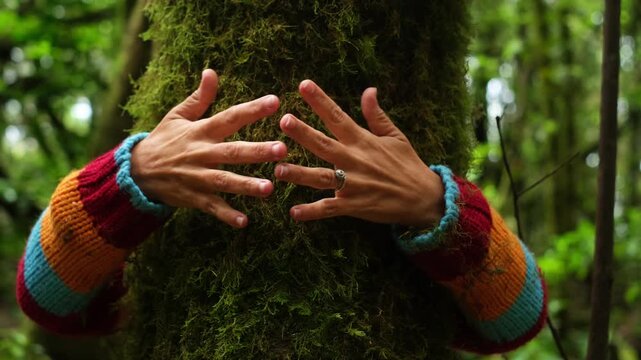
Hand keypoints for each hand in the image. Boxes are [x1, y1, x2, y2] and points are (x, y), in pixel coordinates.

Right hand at [131, 69, 286, 227]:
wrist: (136, 172)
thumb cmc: (163, 141)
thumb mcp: (177, 116)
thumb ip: (200, 97)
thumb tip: (211, 71)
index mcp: (200, 131)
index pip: (230, 117)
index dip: (252, 109)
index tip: (276, 102)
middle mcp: (201, 154)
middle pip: (232, 152)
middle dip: (257, 151)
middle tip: (282, 149)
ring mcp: (197, 177)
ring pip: (224, 181)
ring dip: (246, 185)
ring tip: (269, 188)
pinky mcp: (194, 198)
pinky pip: (212, 207)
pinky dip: (226, 215)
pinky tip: (244, 222)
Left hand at [275, 80, 444, 227]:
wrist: (424, 199)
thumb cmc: (408, 165)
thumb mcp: (395, 137)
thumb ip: (376, 115)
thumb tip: (369, 90)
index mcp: (363, 141)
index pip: (338, 116)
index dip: (320, 100)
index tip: (303, 85)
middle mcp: (355, 161)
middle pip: (324, 145)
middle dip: (303, 133)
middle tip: (284, 121)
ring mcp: (353, 185)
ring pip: (321, 178)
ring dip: (299, 174)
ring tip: (278, 169)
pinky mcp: (354, 206)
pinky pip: (329, 208)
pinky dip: (312, 211)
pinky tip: (294, 213)